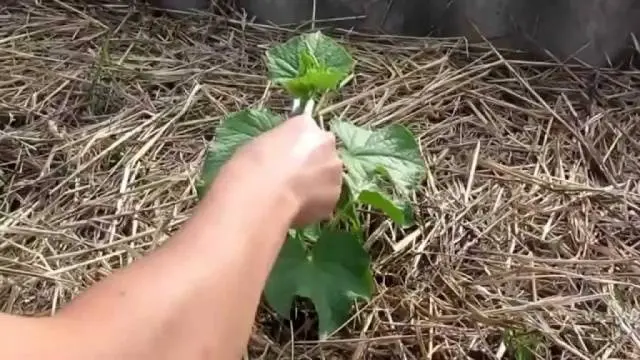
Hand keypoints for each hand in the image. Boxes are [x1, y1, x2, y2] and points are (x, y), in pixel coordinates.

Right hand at [219, 114, 342, 226]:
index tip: (283, 158)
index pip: (305, 132)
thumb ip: (281, 145)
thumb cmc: (253, 165)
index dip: (294, 147)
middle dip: (311, 163)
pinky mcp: (335, 197)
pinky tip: (296, 208)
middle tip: (291, 178)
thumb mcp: (261, 143)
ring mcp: (335, 171)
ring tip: (293, 196)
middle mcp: (327, 143)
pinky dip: (315, 203)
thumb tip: (281, 157)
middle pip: (322, 152)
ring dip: (316, 183)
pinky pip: (325, 198)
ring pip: (327, 176)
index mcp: (306, 124)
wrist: (262, 195)